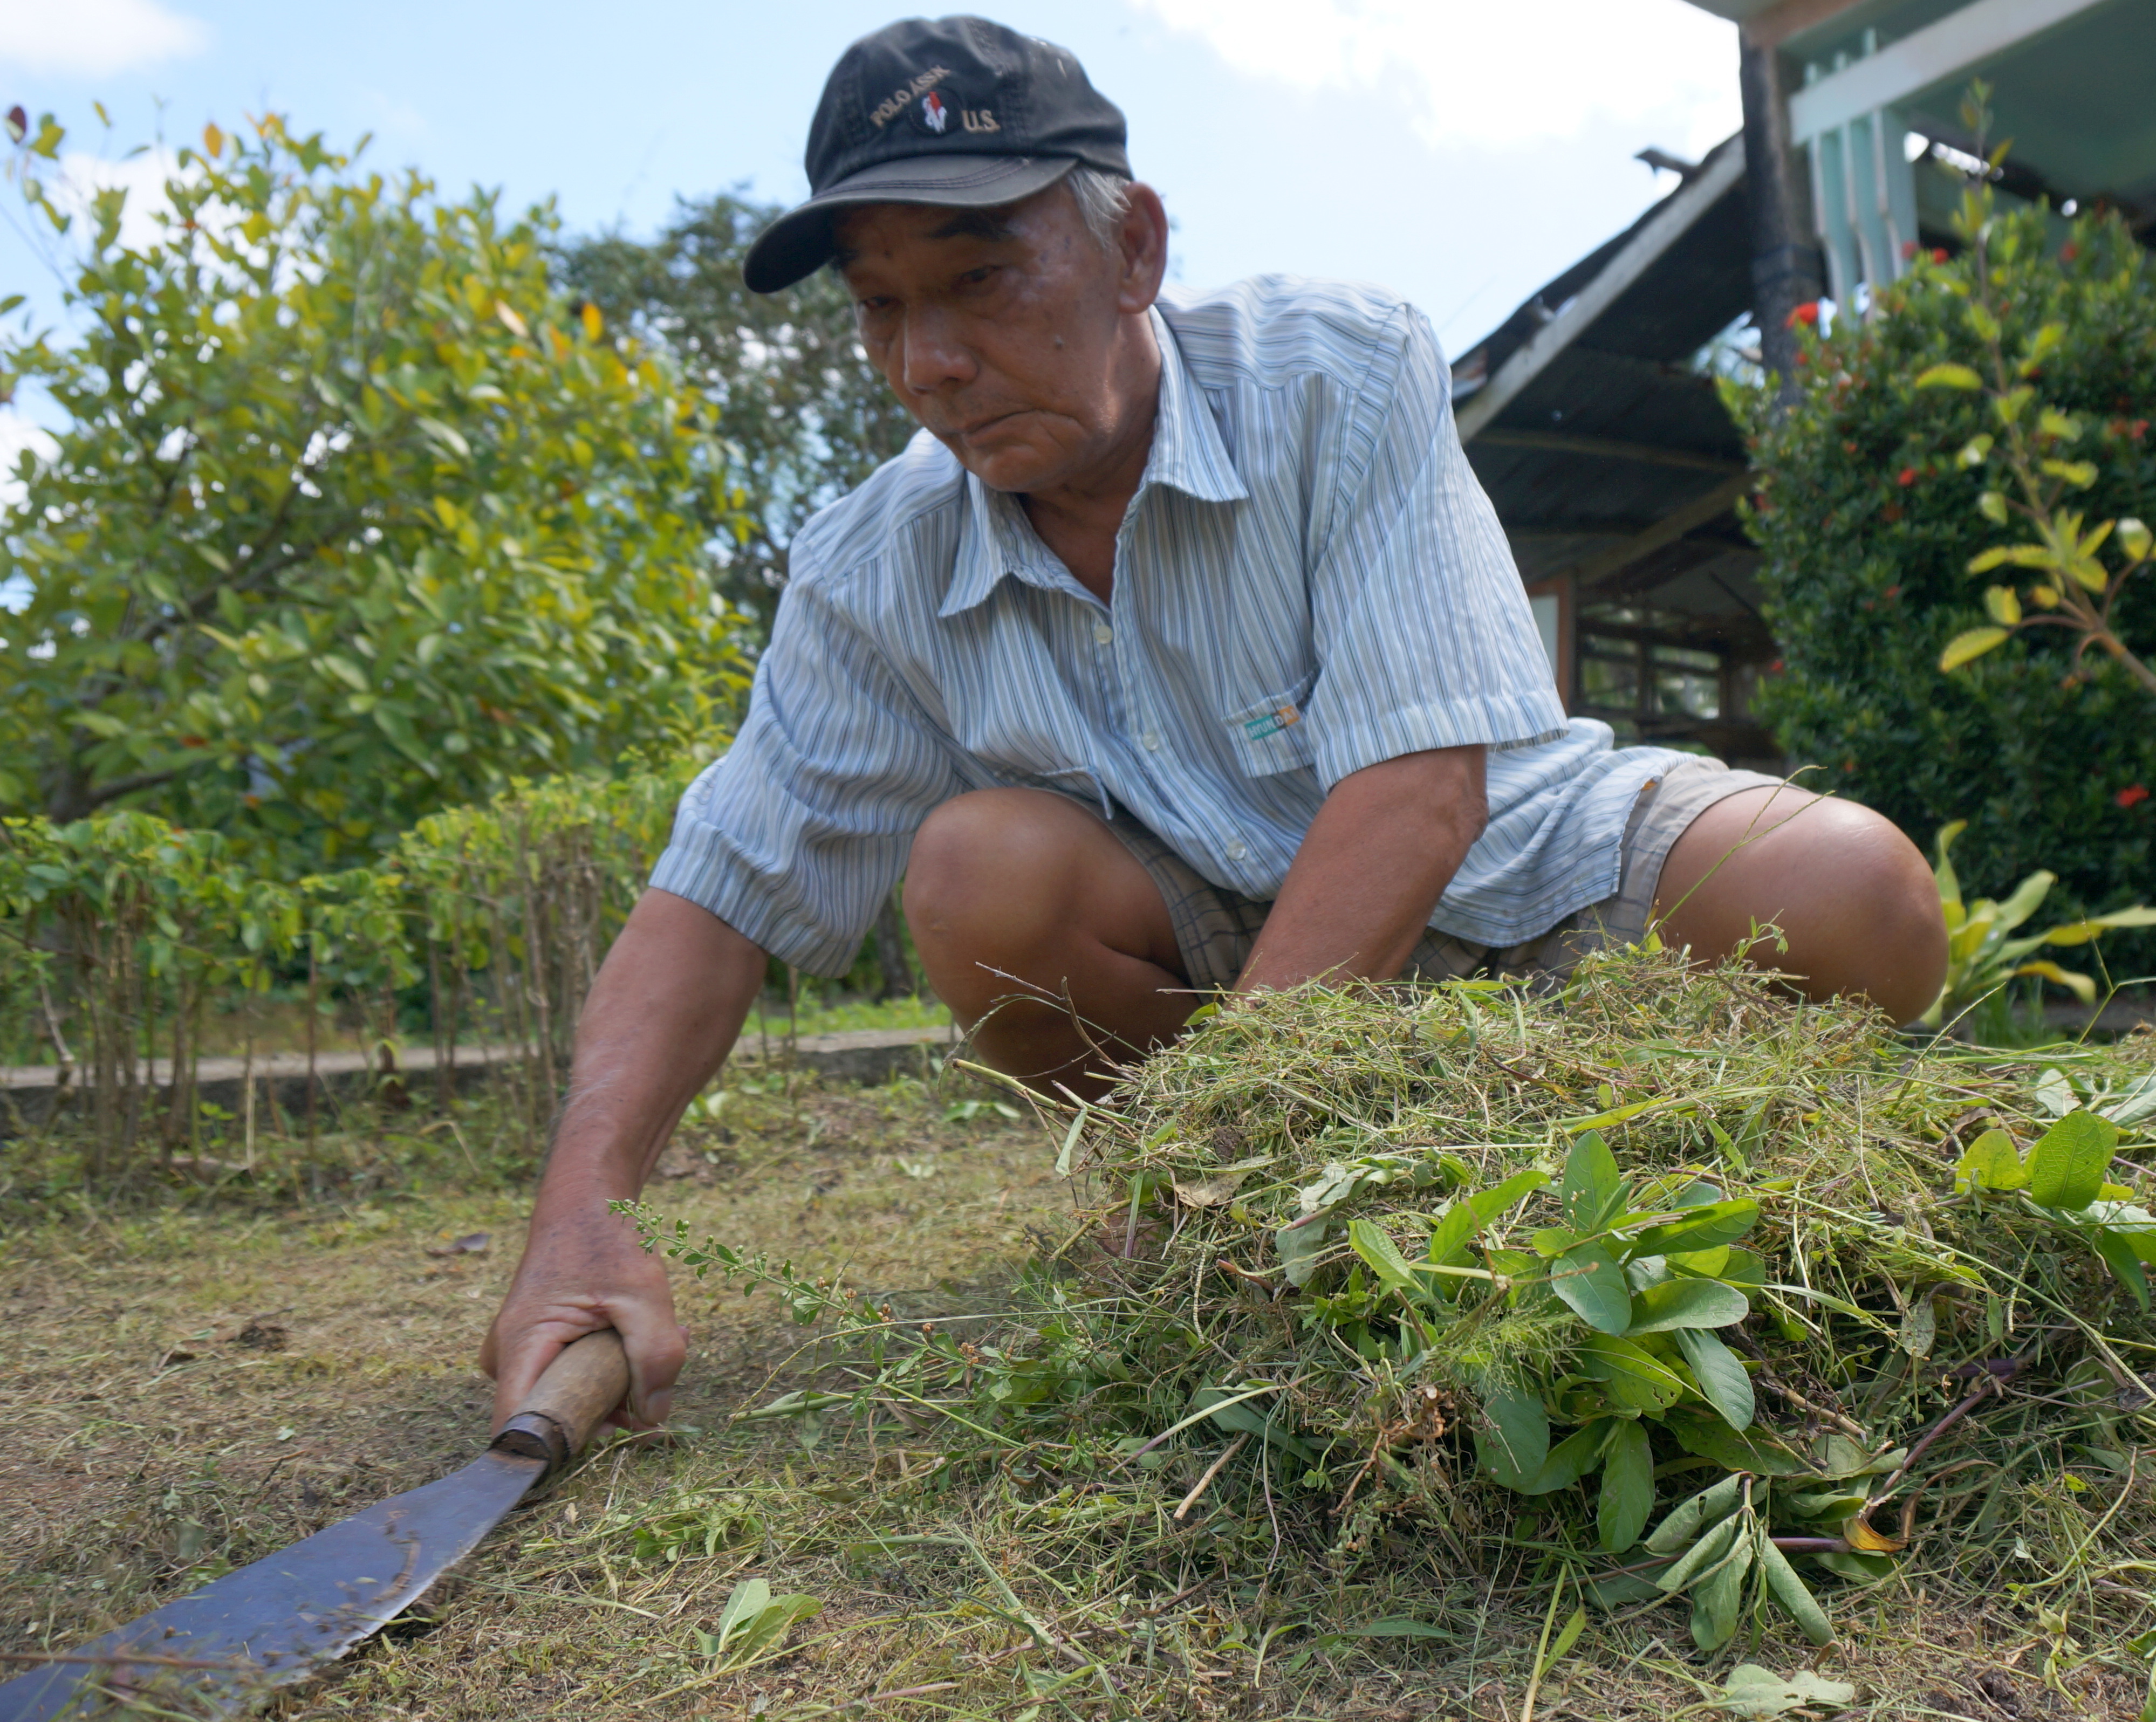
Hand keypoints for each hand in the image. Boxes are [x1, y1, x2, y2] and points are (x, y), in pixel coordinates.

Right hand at [480, 1184, 687, 1432]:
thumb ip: (655, 1357)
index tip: (616, 1442)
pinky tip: (640, 1334)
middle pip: (556, 1418)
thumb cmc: (606, 1239)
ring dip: (619, 1382)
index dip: (560, 1451)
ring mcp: (520, 1356)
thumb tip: (654, 1419)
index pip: (518, 1430)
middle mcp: (507, 1359)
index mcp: (521, 1346)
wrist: (585, 1202)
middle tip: (658, 1373)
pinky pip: (573, 1379)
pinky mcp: (537, 1352)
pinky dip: (610, 1366)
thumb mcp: (644, 1294)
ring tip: (659, 1336)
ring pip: (571, 1398)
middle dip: (613, 1406)